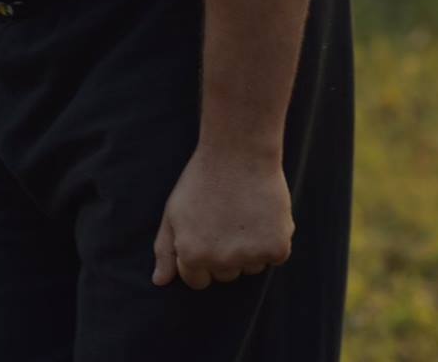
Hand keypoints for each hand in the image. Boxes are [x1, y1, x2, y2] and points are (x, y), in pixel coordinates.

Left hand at [151, 143, 294, 289]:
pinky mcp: (277, 249)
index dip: (200, 258)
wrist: (238, 154)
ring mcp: (250, 257)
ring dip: (249, 249)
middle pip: (225, 275)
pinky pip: (274, 257)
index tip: (205, 236)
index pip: (197, 281)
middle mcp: (221, 261)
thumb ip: (165, 250)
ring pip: (250, 267)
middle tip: (223, 220)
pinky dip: (272, 240)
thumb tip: (160, 282)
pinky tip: (261, 214)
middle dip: (223, 254)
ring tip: (242, 214)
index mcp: (192, 255)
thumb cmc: (201, 181)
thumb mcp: (173, 213)